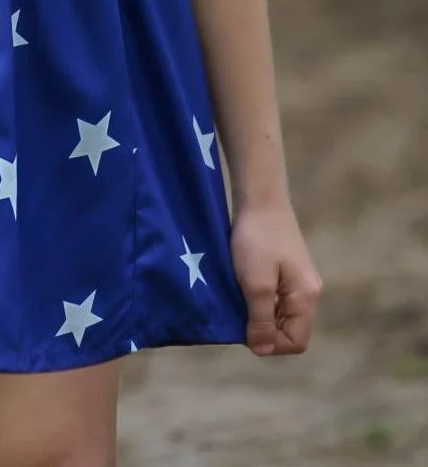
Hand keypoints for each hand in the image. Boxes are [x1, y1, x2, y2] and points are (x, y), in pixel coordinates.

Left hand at [230, 201, 321, 356]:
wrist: (259, 197)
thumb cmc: (257, 240)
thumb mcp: (256, 283)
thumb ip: (261, 319)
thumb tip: (262, 350)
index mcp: (307, 298)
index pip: (296, 342)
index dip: (270, 344)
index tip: (246, 328)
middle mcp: (308, 292)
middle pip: (289, 329)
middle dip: (264, 328)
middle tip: (239, 312)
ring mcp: (297, 279)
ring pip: (280, 313)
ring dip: (258, 312)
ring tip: (238, 298)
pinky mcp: (285, 268)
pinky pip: (275, 296)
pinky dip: (258, 297)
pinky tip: (241, 286)